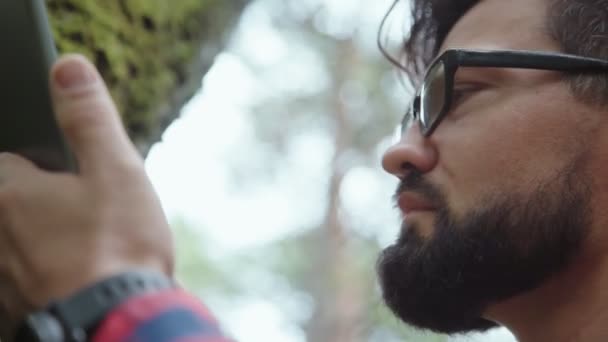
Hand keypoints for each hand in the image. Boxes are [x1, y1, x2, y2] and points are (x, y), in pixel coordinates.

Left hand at [0, 55, 173, 336]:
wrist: (122, 322)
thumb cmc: (119, 247)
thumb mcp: (115, 170)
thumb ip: (88, 118)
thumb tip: (68, 66)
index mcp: (8, 194)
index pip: (11, 162)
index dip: (48, 167)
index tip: (79, 181)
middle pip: (14, 204)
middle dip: (47, 204)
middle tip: (92, 217)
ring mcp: (2, 277)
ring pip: (19, 244)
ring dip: (47, 242)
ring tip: (89, 250)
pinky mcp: (17, 307)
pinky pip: (26, 278)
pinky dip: (48, 274)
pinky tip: (81, 279)